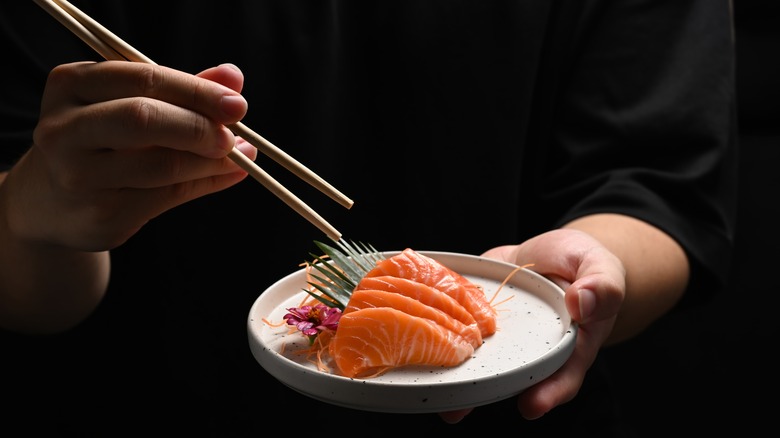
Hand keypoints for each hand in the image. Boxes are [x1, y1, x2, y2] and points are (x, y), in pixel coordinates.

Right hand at [3, 62, 256, 250]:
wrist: (51, 204)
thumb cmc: (102, 142)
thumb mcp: (129, 105)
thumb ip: (181, 90)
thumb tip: (234, 77)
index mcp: (71, 85)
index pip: (142, 78)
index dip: (196, 90)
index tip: (236, 103)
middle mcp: (65, 128)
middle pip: (143, 118)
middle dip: (199, 126)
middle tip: (235, 136)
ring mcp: (79, 175)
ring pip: (161, 164)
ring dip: (211, 161)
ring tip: (239, 156)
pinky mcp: (101, 214)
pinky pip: (169, 196)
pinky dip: (208, 182)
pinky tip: (229, 174)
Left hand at [439, 228, 625, 422]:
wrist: (553, 253)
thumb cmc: (584, 265)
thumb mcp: (600, 267)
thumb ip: (602, 286)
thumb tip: (583, 302)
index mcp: (566, 345)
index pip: (560, 375)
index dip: (547, 393)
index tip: (530, 406)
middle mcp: (529, 349)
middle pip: (510, 376)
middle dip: (483, 393)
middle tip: (457, 409)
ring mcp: (500, 335)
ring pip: (478, 359)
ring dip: (454, 375)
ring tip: (431, 393)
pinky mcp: (476, 314)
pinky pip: (459, 323)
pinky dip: (437, 330)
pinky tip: (415, 337)